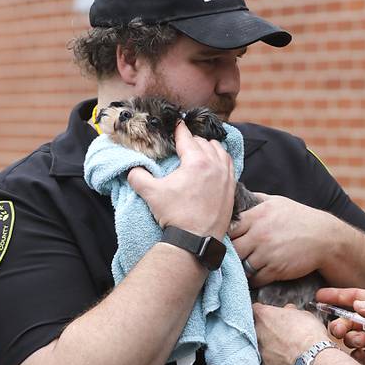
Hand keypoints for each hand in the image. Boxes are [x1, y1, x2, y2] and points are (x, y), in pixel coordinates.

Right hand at [128, 122, 234, 237]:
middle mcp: (215, 165)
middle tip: (182, 144)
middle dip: (192, 141)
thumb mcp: (151, 193)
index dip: (179, 130)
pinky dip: (222, 159)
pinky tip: (215, 163)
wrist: (196, 240)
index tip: (177, 124)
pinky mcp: (231, 188)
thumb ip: (137, 176)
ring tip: (200, 150)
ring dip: (209, 147)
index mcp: (196, 162)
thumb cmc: (175, 215)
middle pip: (203, 142)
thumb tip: (132, 168)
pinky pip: (229, 164)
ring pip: (220, 151)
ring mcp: (226, 177)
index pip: (187, 138)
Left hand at [231, 194, 338, 285]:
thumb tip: (239, 195)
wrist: (325, 238)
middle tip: (233, 256)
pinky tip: (258, 274)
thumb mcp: (278, 202)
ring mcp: (267, 253)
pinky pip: (255, 278)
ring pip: (241, 265)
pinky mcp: (275, 269)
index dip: (225, 236)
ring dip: (242, 268)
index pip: (228, 228)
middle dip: (231, 254)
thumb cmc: (301, 218)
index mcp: (257, 216)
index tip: (227, 241)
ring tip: (244, 266)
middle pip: (231, 249)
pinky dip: (254, 278)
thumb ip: (257, 200)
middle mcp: (259, 234)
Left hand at [252, 303, 330, 364]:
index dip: (264, 314)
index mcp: (264, 316)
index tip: (271, 318)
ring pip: (257, 349)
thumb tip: (289, 311)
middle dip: (264, 332)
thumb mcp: (304, 315)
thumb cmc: (310, 336)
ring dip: (267, 349)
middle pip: (254, 330)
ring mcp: (257, 353)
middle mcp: (256, 334)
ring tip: (283, 352)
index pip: (256, 310)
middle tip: (278, 336)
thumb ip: (291, 312)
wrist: (313, 359)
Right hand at [318, 288, 364, 364]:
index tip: (319, 297)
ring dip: (348, 339)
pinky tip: (355, 355)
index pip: (354, 298)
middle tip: (337, 328)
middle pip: (349, 321)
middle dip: (339, 323)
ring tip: (355, 340)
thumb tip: (357, 307)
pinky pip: (363, 359)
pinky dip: (355, 358)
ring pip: (353, 339)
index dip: (336, 297)